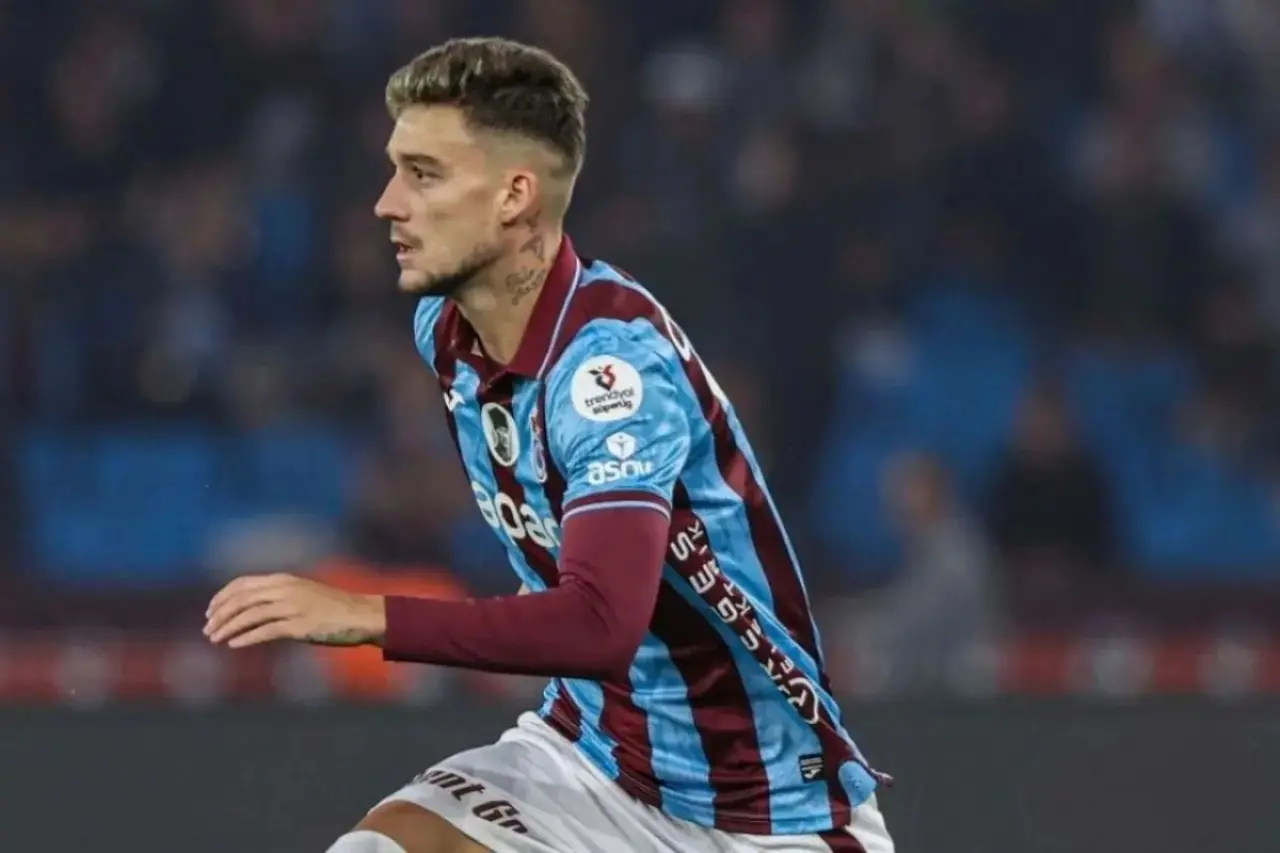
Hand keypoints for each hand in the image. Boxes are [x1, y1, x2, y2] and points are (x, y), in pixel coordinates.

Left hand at [204, 573, 385, 648]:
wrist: (361, 615)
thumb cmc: (333, 607)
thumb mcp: (303, 594)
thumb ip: (279, 598)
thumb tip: (252, 611)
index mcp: (284, 580)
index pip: (242, 584)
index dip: (222, 597)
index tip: (210, 612)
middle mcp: (285, 589)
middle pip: (242, 599)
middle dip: (220, 614)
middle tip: (207, 629)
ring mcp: (292, 606)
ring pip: (250, 614)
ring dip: (228, 627)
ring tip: (215, 640)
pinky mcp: (299, 625)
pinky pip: (266, 631)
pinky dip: (246, 637)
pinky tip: (234, 645)